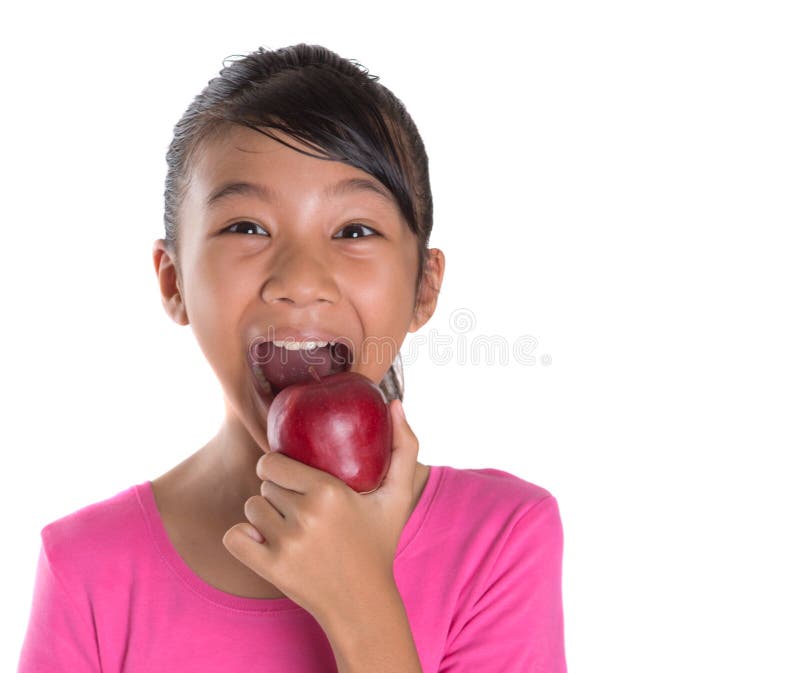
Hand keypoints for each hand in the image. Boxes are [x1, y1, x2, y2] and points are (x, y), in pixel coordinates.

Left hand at [222, 399, 418, 623]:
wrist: (363, 604)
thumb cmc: (378, 544)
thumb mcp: (398, 496)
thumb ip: (403, 446)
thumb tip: (396, 403)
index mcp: (329, 492)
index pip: (273, 463)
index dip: (280, 468)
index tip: (294, 478)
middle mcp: (305, 516)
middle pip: (263, 487)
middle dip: (277, 493)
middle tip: (299, 506)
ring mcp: (285, 544)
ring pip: (250, 509)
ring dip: (263, 515)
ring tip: (287, 525)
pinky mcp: (270, 569)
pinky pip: (234, 537)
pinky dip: (243, 538)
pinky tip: (263, 541)